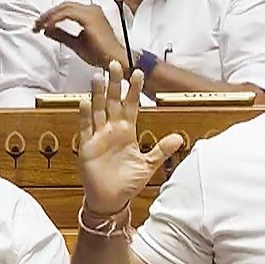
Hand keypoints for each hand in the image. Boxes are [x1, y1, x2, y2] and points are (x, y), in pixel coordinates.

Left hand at [35, 2, 129, 71]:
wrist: (115, 60)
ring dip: (49, 16)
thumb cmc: (102, 54)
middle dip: (47, 14)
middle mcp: (92, 9)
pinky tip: (48, 27)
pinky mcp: (89, 18)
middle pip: (63, 5)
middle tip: (35, 25)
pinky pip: (67, 14)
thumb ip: (62, 35)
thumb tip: (47, 30)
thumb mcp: (76, 43)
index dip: (51, 15)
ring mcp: (91, 12)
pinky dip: (55, 20)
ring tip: (39, 26)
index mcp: (91, 13)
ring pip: (63, 8)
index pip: (66, 9)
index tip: (39, 25)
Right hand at [77, 61, 183, 215]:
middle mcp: (112, 130)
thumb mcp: (149, 164)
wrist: (112, 199)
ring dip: (98, 94)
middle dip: (115, 84)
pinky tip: (85, 101)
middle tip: (115, 64)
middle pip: (113, 102)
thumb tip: (180, 137)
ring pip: (98, 110)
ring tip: (99, 77)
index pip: (131, 105)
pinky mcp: (87, 147)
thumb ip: (162, 150)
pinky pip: (85, 128)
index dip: (134, 90)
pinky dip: (85, 115)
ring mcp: (99, 137)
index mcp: (127, 132)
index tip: (138, 72)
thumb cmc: (128, 181)